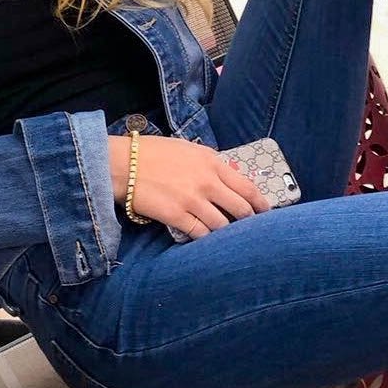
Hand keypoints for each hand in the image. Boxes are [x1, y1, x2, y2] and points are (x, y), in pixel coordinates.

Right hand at [108, 135, 270, 237]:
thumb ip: (211, 163)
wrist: (122, 164)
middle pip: (240, 209)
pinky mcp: (176, 217)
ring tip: (225, 236)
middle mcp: (207, 181)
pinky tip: (203, 238)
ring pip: (222, 225)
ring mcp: (192, 201)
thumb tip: (231, 174)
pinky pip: (200, 234)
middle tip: (250, 228)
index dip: (260, 202)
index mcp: (211, 162)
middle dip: (248, 221)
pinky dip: (204, 238)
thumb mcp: (187, 149)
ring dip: (225, 232)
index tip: (265, 211)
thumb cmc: (151, 152)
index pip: (247, 186)